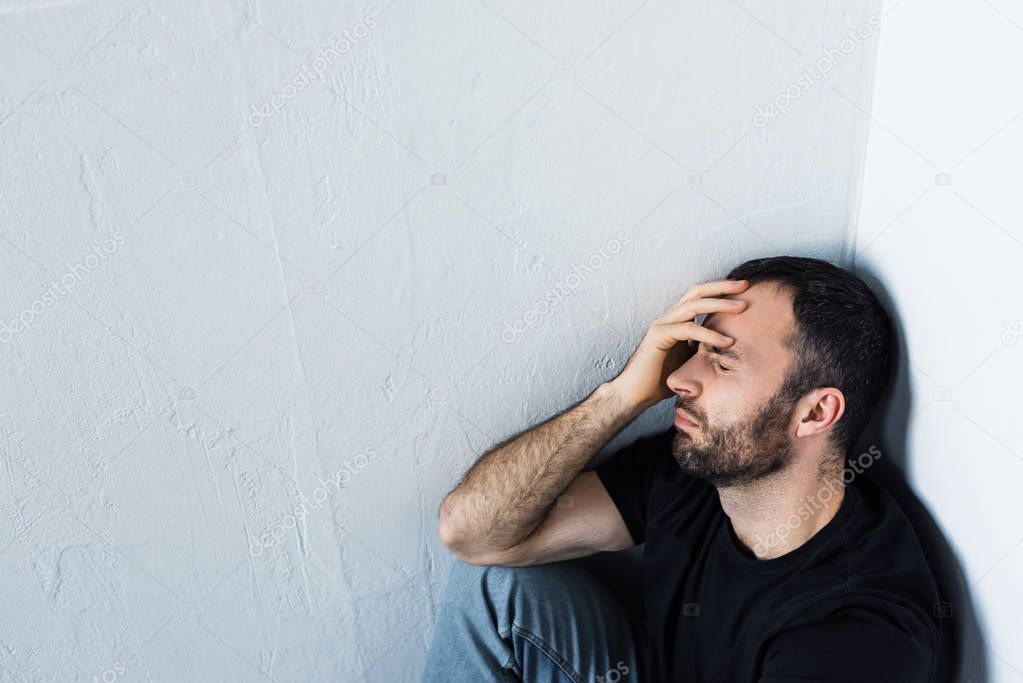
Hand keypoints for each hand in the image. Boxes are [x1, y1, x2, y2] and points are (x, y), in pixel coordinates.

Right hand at [609, 279, 748, 408]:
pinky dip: (710, 333)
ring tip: (742, 307)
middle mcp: (669, 318)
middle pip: (697, 292)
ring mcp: (662, 324)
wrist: (636, 394)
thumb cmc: (662, 379)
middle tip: (746, 285)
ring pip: (694, 305)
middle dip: (723, 287)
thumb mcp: (691, 359)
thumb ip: (704, 348)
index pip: (700, 296)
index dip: (720, 290)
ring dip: (720, 304)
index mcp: (677, 320)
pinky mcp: (659, 336)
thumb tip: (731, 348)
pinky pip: (688, 329)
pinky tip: (727, 341)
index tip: (744, 290)